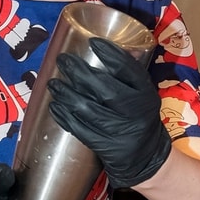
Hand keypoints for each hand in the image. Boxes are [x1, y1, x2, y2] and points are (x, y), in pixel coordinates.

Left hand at [47, 37, 171, 188]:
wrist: (146, 156)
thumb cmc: (139, 117)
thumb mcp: (142, 95)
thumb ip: (126, 75)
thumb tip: (103, 46)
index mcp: (146, 94)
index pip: (129, 70)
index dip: (111, 54)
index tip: (93, 42)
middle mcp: (135, 111)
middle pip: (105, 89)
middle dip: (80, 73)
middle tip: (63, 60)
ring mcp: (120, 131)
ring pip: (88, 110)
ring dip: (67, 95)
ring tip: (53, 83)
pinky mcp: (105, 146)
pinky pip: (80, 129)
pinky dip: (65, 117)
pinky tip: (55, 106)